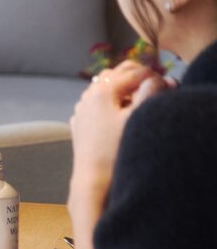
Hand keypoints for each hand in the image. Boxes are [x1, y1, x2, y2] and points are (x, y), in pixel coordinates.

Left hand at [70, 60, 169, 190]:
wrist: (93, 177)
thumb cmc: (117, 148)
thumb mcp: (137, 118)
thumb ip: (150, 93)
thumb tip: (158, 78)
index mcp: (104, 90)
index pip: (135, 72)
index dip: (154, 76)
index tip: (167, 85)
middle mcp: (89, 95)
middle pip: (116, 73)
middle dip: (137, 76)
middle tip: (155, 85)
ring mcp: (82, 108)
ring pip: (104, 85)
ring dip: (122, 86)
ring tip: (139, 97)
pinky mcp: (81, 121)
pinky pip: (96, 101)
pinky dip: (110, 99)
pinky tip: (120, 111)